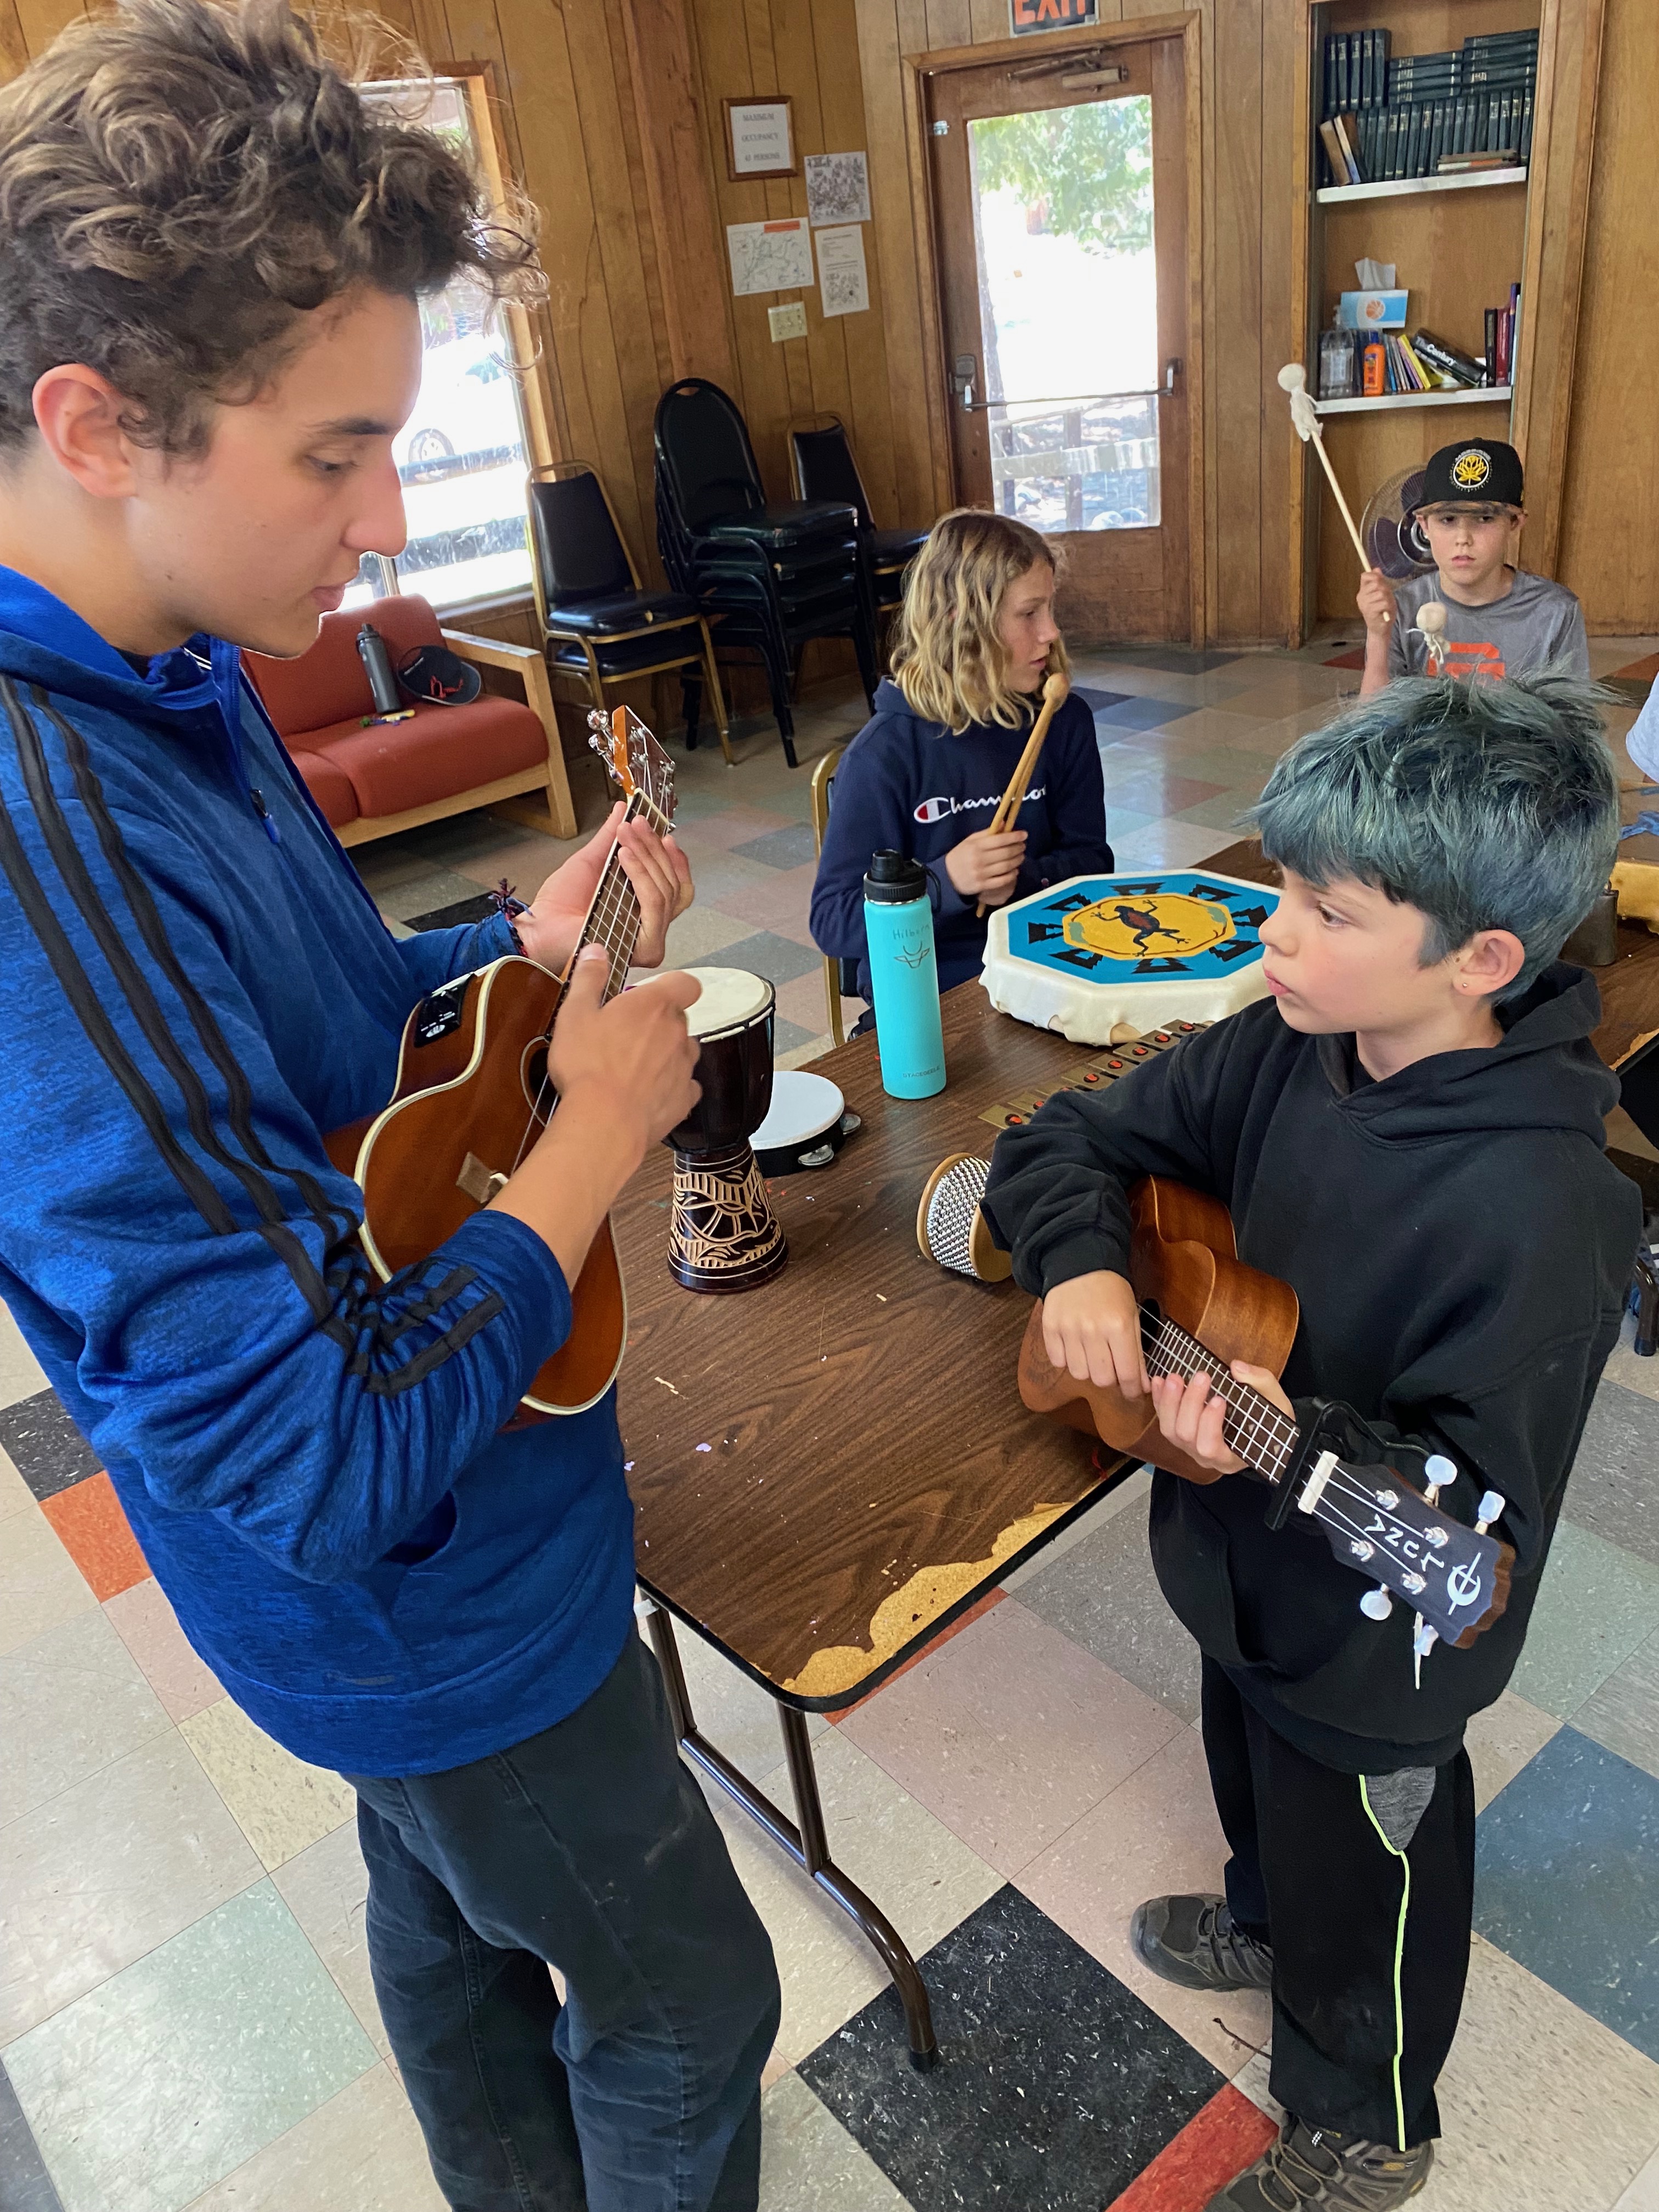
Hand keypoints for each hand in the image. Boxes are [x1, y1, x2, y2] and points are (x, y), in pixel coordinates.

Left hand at [517, 803, 693, 972]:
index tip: (664, 832)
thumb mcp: (590, 861)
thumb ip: (610, 838)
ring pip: (666, 890)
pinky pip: (654, 904)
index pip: (675, 884)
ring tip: (626, 833)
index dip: (674, 858)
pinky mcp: (642, 945)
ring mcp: (648, 936)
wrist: (540, 926)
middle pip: (672, 883)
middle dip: (655, 847)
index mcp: (642, 907)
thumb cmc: (559, 904)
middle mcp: (649, 923)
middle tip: (637, 823)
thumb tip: (623, 809)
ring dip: (647, 855)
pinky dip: (641, 875)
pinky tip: (626, 855)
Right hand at [543, 948, 701, 1154]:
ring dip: (666, 1054)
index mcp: (654, 1005)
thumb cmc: (588, 1067)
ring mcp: (684, 1067)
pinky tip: (647, 1094)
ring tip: (633, 1067)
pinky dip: (671, 1088)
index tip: (653, 993)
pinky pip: (685, 1087)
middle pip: (679, 1019)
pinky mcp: (684, 1099)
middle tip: (625, 1035)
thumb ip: (589, 979)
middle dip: (658, 1023)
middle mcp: (677, 1032)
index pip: (685, 983)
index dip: (674, 986)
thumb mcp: (575, 1013)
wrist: (605, 1121)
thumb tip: (596, 952)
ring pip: (684, 1052)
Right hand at [945, 828, 1026, 905]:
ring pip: (1006, 866)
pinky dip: (1011, 875)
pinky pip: (1002, 880)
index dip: (1014, 836)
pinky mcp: (983, 886)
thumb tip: (1004, 823)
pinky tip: (1015, 870)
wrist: (946, 877)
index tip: (1024, 834)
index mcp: (976, 846)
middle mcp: (979, 859)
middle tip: (1023, 846)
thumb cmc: (960, 856)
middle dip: (1018, 849)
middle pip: (1005, 853)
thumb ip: (987, 833)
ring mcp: (981, 874)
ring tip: (1021, 857)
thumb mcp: (970, 841)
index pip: (999, 839)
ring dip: (1017, 861)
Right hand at [1039, 1271, 1148, 1395]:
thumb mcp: (1132, 1317)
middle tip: (1112, 1366)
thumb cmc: (1111, 1292)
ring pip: (1079, 1374)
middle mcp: (1093, 1329)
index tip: (1132, 1392)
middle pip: (1102, 1379)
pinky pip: (1058, 1362)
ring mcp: (1069, 1329)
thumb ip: (1137, 1354)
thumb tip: (1141, 1387)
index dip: (1132, 1390)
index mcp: (1119, 1326)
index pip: (1127, 1373)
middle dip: (1110, 1378)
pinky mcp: (1050, 1327)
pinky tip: (1075, 1345)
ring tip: (1092, 1352)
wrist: (1081, 1265)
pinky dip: (1067, 1359)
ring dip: (1088, 1369)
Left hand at [1149, 1361, 1293, 1476]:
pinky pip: (1164, 1420)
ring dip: (1170, 1402)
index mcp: (1230, 1458)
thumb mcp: (1276, 1404)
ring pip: (1170, 1430)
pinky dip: (1160, 1401)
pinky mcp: (1180, 1434)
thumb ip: (1260, 1383)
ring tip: (1176, 1377)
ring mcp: (1190, 1447)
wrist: (1263, 1429)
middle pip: (1186, 1435)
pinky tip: (1160, 1381)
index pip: (1210, 1448)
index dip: (1209, 1424)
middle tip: (1201, 1376)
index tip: (1220, 1399)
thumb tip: (1236, 1368)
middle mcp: (1206, 1457)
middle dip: (1191, 1404)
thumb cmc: (1271, 1421)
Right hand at [1356, 568, 1395, 639]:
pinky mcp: (1369, 611)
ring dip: (1387, 599)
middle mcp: (1361, 597)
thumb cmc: (1382, 611)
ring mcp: (1364, 604)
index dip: (1375, 576)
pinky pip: (1383, 602)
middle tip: (1386, 598)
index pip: (1365, 576)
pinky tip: (1385, 612)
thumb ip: (1380, 581)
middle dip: (1385, 589)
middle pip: (1376, 583)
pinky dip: (1387, 607)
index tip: (1381, 583)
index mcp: (1362, 592)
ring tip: (1385, 607)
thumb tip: (1376, 569)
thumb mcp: (1383, 593)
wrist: (1380, 628)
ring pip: (1381, 593)